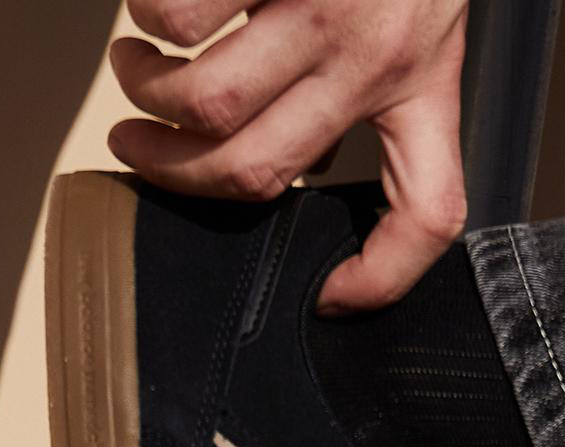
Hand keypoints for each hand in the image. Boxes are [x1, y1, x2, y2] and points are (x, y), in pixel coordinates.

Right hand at [109, 0, 469, 312]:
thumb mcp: (420, 14)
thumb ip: (376, 86)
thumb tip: (285, 156)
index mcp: (421, 76)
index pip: (430, 209)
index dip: (384, 279)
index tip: (329, 298)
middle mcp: (375, 49)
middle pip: (256, 168)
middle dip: (175, 173)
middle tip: (137, 146)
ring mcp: (320, 0)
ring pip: (204, 98)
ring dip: (146, 91)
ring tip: (134, 67)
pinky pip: (178, 12)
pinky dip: (146, 17)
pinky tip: (151, 5)